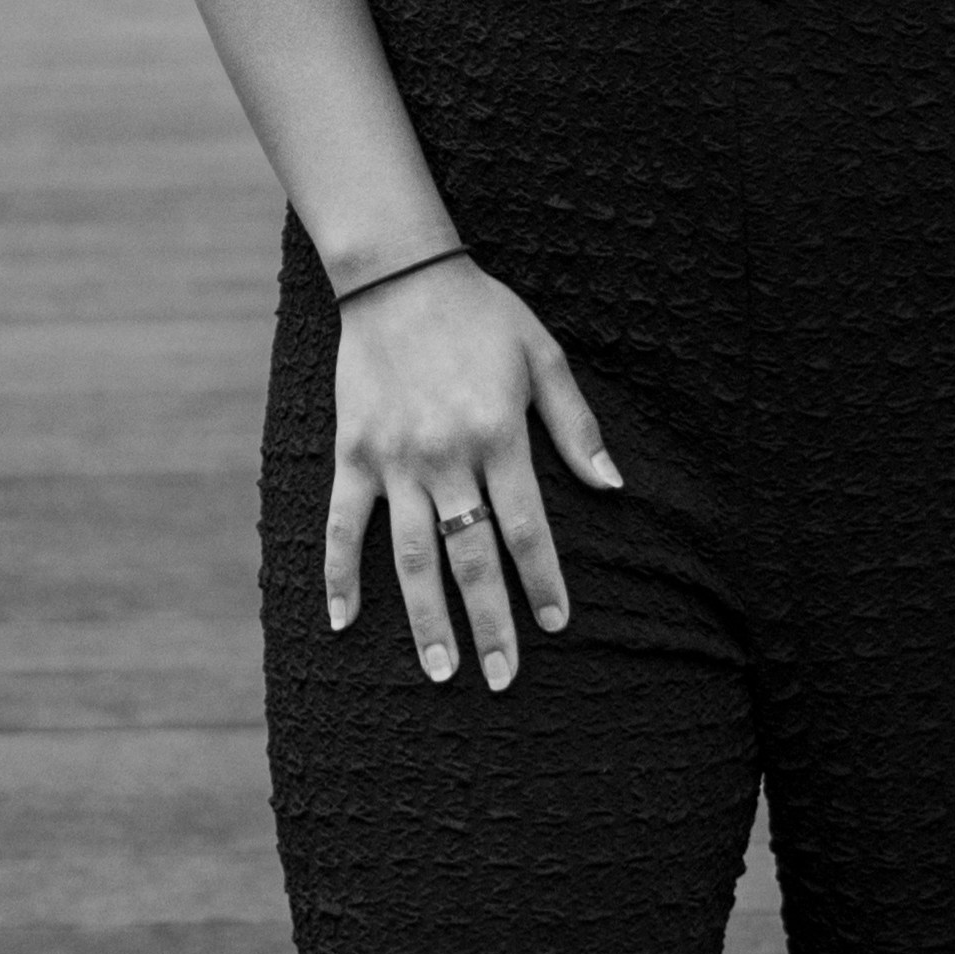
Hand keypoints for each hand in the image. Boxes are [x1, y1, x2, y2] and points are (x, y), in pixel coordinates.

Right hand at [324, 258, 621, 684]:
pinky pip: (344, 526)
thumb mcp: (544, 357)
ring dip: (426, 619)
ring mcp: (395, 460)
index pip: (526, 528)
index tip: (555, 626)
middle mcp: (447, 456)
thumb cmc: (483, 314)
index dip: (541, 582)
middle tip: (502, 677)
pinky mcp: (354, 454)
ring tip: (441, 671)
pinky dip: (340, 576)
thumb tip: (613, 487)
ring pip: (414, 556)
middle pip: (473, 558)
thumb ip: (577, 426)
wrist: (400, 276)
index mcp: (499, 435)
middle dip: (490, 623)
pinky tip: (343, 622)